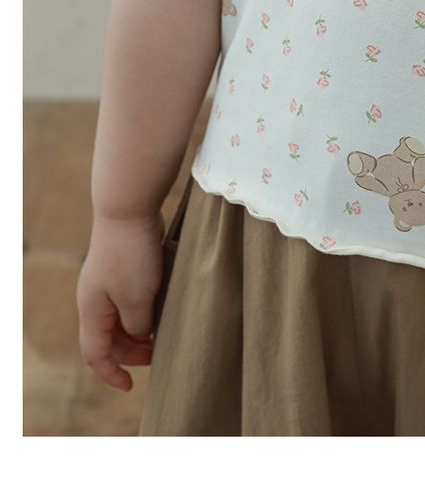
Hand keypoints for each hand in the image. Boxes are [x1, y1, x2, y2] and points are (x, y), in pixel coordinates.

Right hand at [76, 212, 165, 391]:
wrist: (129, 208)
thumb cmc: (131, 254)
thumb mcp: (136, 298)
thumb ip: (138, 325)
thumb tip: (141, 335)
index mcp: (91, 309)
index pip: (95, 353)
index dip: (111, 373)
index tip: (131, 385)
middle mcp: (95, 297)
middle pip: (109, 337)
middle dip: (132, 351)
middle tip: (159, 353)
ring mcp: (108, 280)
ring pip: (121, 317)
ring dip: (140, 330)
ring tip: (164, 333)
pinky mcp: (124, 265)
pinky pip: (131, 297)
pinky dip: (144, 308)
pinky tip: (164, 306)